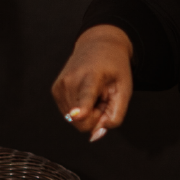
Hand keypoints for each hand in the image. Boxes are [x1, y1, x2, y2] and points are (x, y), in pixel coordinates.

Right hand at [51, 26, 133, 141]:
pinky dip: (80, 109)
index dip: (82, 108)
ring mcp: (60, 86)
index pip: (86, 96)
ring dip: (88, 112)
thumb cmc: (114, 67)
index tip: (77, 113)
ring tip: (94, 92)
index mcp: (92, 76)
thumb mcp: (124, 89)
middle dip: (96, 115)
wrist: (99, 45)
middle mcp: (71, 80)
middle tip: (103, 96)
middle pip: (83, 121)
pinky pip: (69, 115)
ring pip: (75, 121)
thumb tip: (95, 135)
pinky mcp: (55, 91)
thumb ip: (115, 115)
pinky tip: (86, 93)